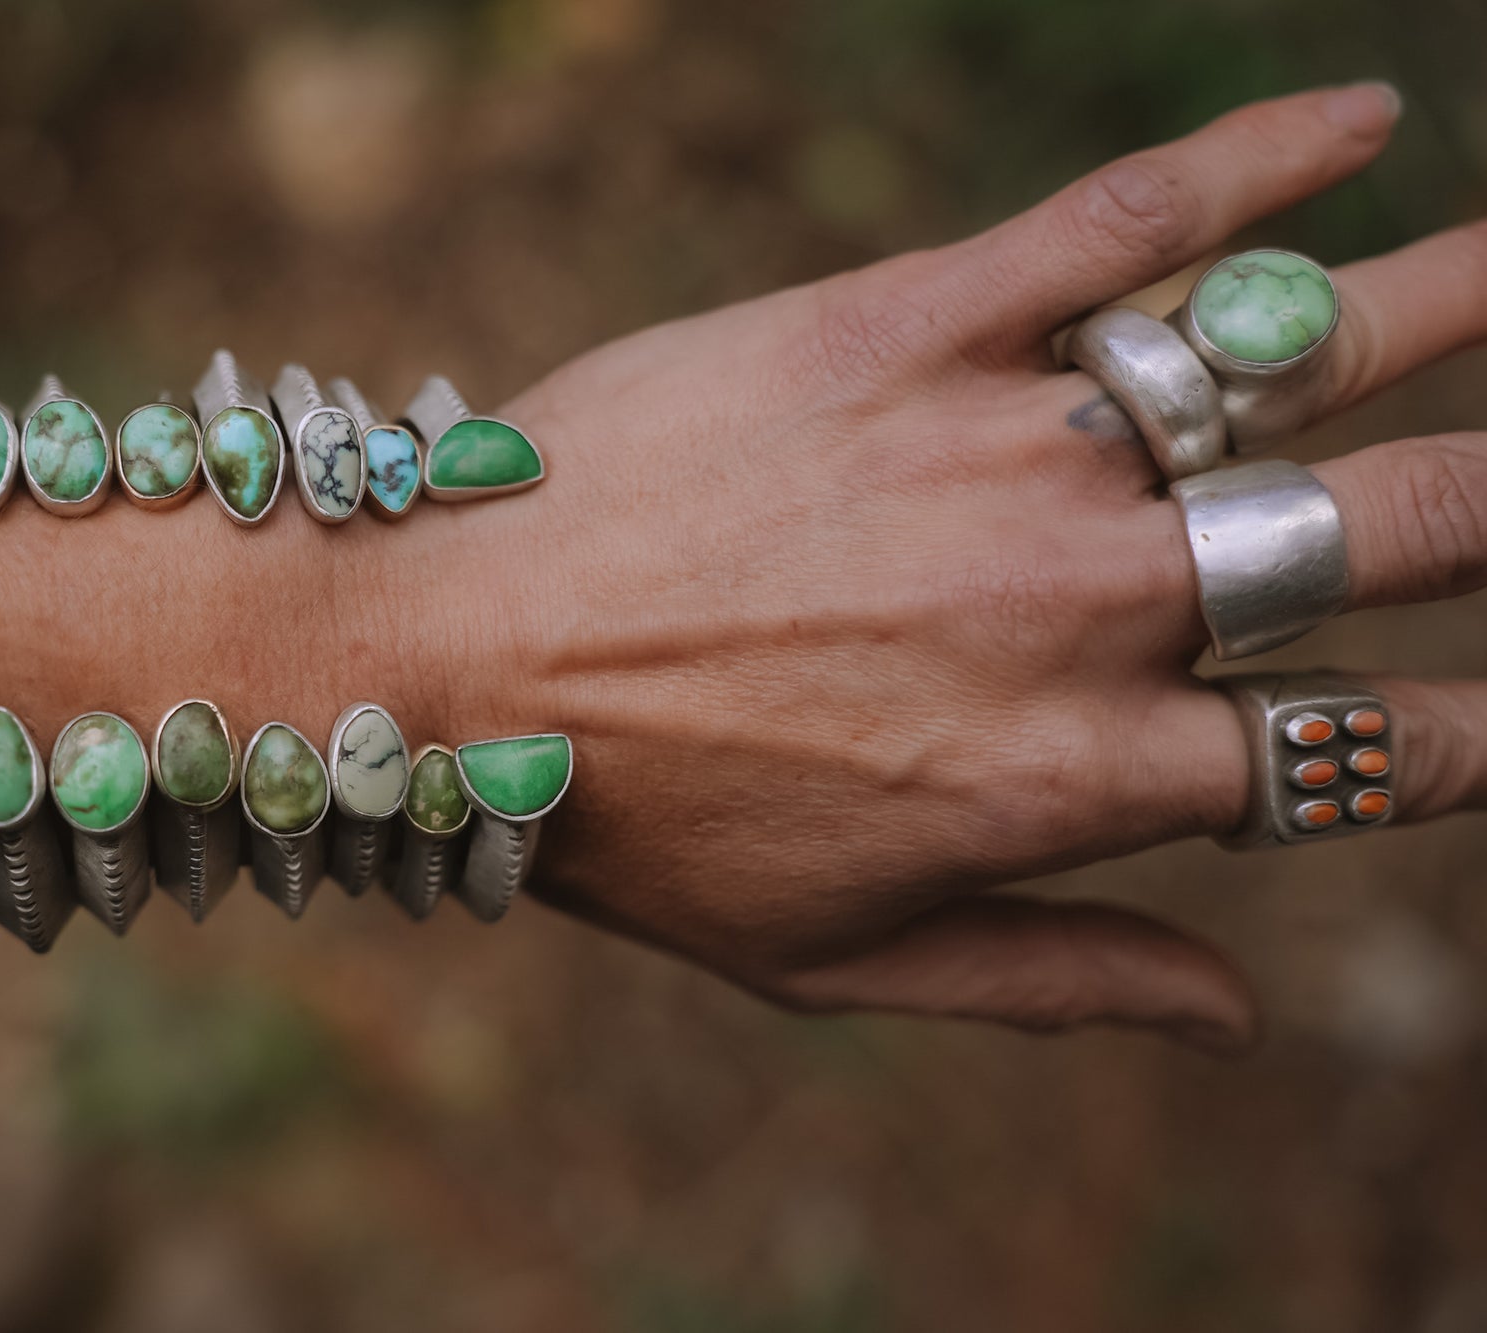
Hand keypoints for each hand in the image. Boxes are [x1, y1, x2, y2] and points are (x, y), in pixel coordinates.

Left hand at [486, 82, 1486, 1050]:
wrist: (436, 664)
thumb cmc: (633, 828)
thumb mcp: (832, 963)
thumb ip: (1052, 982)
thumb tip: (1238, 1017)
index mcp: (1076, 776)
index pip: (1361, 751)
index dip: (1465, 736)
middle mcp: (1077, 606)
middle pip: (1396, 530)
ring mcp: (999, 451)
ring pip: (1295, 358)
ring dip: (1456, 301)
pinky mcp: (902, 323)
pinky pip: (1119, 219)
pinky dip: (1259, 160)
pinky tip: (1357, 115)